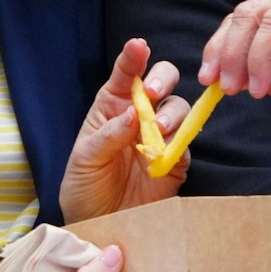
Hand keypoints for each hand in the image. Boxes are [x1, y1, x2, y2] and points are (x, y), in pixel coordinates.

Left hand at [61, 39, 191, 222]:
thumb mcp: (85, 159)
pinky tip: (163, 153)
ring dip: (171, 113)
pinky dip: (179, 143)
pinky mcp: (176, 161)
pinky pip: (186, 144)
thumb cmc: (84, 187)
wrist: (99, 225)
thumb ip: (108, 135)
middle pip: (163, 82)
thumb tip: (133, 113)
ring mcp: (160, 137)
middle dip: (162, 79)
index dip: (133, 57)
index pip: (126, 74)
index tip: (138, 46)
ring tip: (157, 130)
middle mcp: (139, 115)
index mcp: (112, 106)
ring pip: (178, 109)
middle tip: (153, 91)